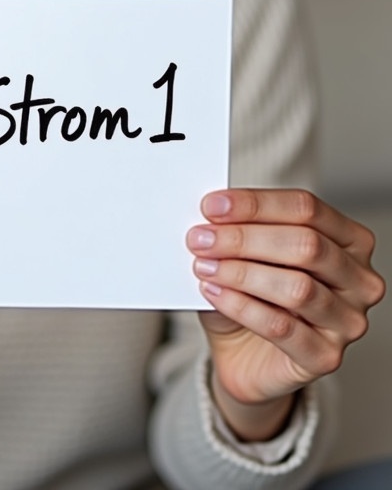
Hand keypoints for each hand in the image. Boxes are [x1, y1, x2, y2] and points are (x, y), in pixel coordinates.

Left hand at [187, 189, 384, 439]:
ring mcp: (348, 321)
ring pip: (296, 287)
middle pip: (306, 245)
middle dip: (245, 238)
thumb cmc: (254, 295)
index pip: (307, 208)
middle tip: (202, 239)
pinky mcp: (326, 356)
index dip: (256, 204)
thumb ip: (242, 229)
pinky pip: (281, 327)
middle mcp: (358, 279)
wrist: (245, 353)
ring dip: (241, 273)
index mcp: (349, 240)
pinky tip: (214, 293)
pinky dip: (241, 306)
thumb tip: (215, 214)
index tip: (212, 205)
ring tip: (205, 266)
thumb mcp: (249, 253)